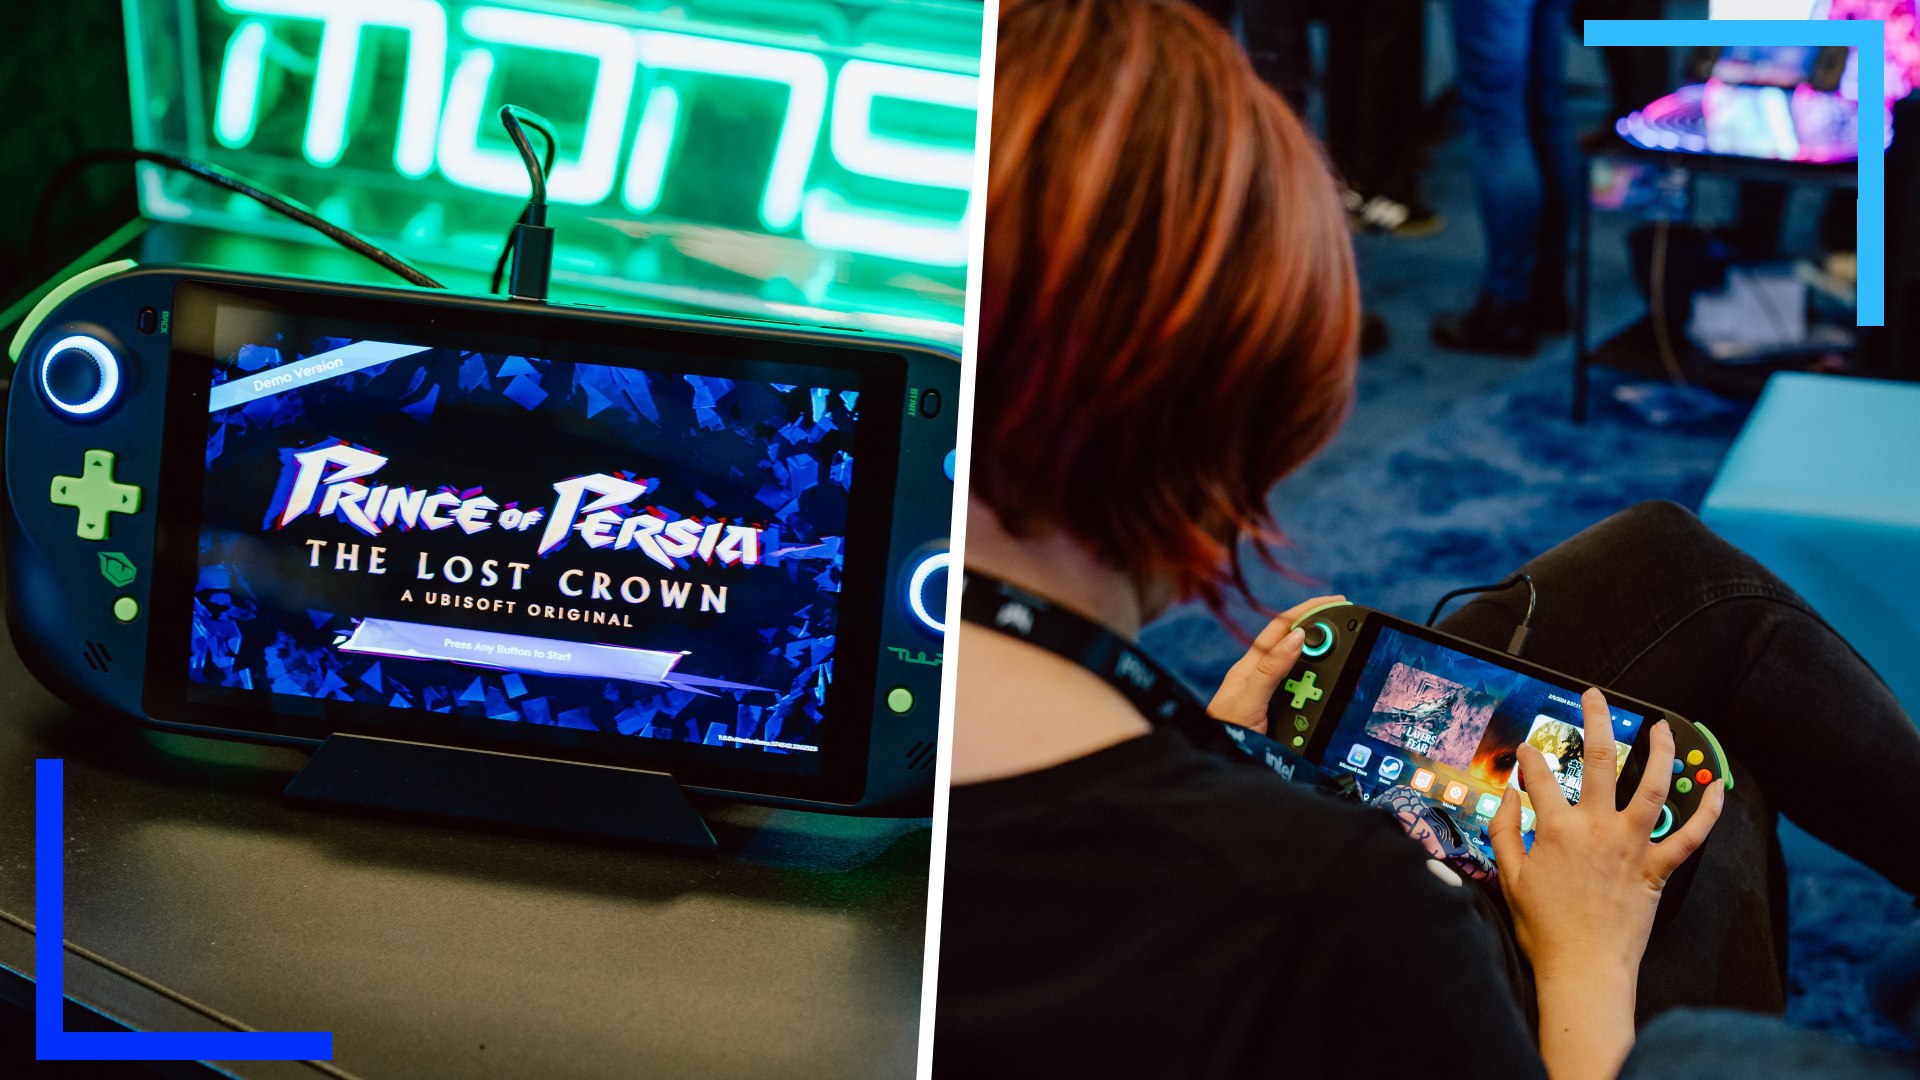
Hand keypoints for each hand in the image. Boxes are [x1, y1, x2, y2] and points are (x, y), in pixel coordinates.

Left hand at [1206, 595, 1343, 734]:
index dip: (1309, 611)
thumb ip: (1270, 669)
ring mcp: (1270, 695)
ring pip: (1305, 673)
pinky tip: (1328, 696)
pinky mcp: (1279, 714)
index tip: (1336, 602)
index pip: (1283, 628)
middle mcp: (1262, 677)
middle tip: (1352, 637)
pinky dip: (1321, 694)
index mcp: (1251, 665)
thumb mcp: (1248, 700)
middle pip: (1299, 648)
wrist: (1218, 762)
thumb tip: (1298, 636)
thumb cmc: (1224, 732)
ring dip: (1324, 672)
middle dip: (1324, 640)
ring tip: (1344, 670)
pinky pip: (1306, 697)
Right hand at [1488, 688, 1724, 980]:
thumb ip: (1505, 831)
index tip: (1526, 753)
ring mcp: (1630, 846)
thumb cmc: (1544, 928)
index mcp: (1556, 829)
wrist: (1583, 969)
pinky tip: (1714, 788)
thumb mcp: (1508, 876)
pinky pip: (1691, 837)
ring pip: (1651, 785)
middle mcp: (1596, 828)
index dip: (1529, 759)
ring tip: (1661, 726)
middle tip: (1594, 696)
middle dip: (1595, 720)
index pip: (1539, 776)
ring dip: (1659, 751)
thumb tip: (1510, 798)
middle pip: (1598, 759)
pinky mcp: (1657, 869)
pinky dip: (1706, 812)